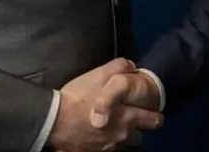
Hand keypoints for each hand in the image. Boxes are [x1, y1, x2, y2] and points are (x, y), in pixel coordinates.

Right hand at [48, 58, 162, 151]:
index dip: (154, 116)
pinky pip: (107, 150)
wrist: (54, 121)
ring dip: (122, 137)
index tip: (150, 111)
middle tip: (133, 120)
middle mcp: (122, 136)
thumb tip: (131, 65)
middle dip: (139, 129)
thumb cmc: (78, 98)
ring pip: (124, 145)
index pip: (154, 121)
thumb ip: (118, 67)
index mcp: (128, 117)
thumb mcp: (98, 75)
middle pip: (140, 137)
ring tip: (113, 127)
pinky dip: (106, 143)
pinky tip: (98, 135)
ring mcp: (108, 147)